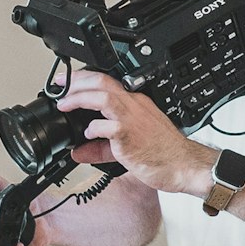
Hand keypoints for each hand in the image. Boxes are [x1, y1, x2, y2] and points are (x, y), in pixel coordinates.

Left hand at [56, 71, 211, 195]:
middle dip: (77, 81)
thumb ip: (99, 149)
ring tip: (64, 105)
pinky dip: (93, 128)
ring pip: (103, 96)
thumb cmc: (163, 154)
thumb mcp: (124, 148)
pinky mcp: (131, 136)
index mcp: (135, 104)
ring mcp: (133, 119)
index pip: (107, 82)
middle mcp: (134, 106)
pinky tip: (87, 134)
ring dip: (80, 98)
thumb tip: (77, 152)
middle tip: (60, 87)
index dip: (84, 79)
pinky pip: (108, 126)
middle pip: (102, 81)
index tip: (67, 83)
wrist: (184, 166)